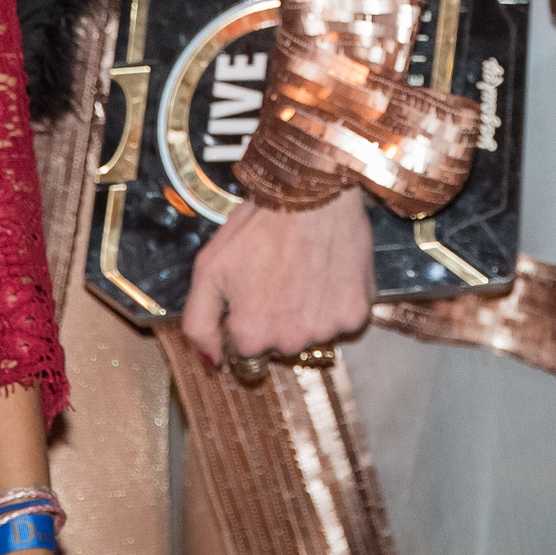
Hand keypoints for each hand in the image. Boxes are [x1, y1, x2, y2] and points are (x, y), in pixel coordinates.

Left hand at [181, 184, 371, 365]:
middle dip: (278, 318)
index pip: (245, 351)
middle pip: (281, 344)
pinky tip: (329, 270)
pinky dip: (337, 301)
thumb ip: (199, 322)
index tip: (254, 292)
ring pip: (313, 332)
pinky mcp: (356, 313)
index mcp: (251, 334)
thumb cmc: (261, 224)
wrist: (314, 193)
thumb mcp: (209, 267)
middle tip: (280, 275)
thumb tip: (213, 361)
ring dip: (309, 311)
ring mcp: (326, 330)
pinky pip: (343, 319)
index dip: (247, 319)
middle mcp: (290, 342)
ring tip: (306, 269)